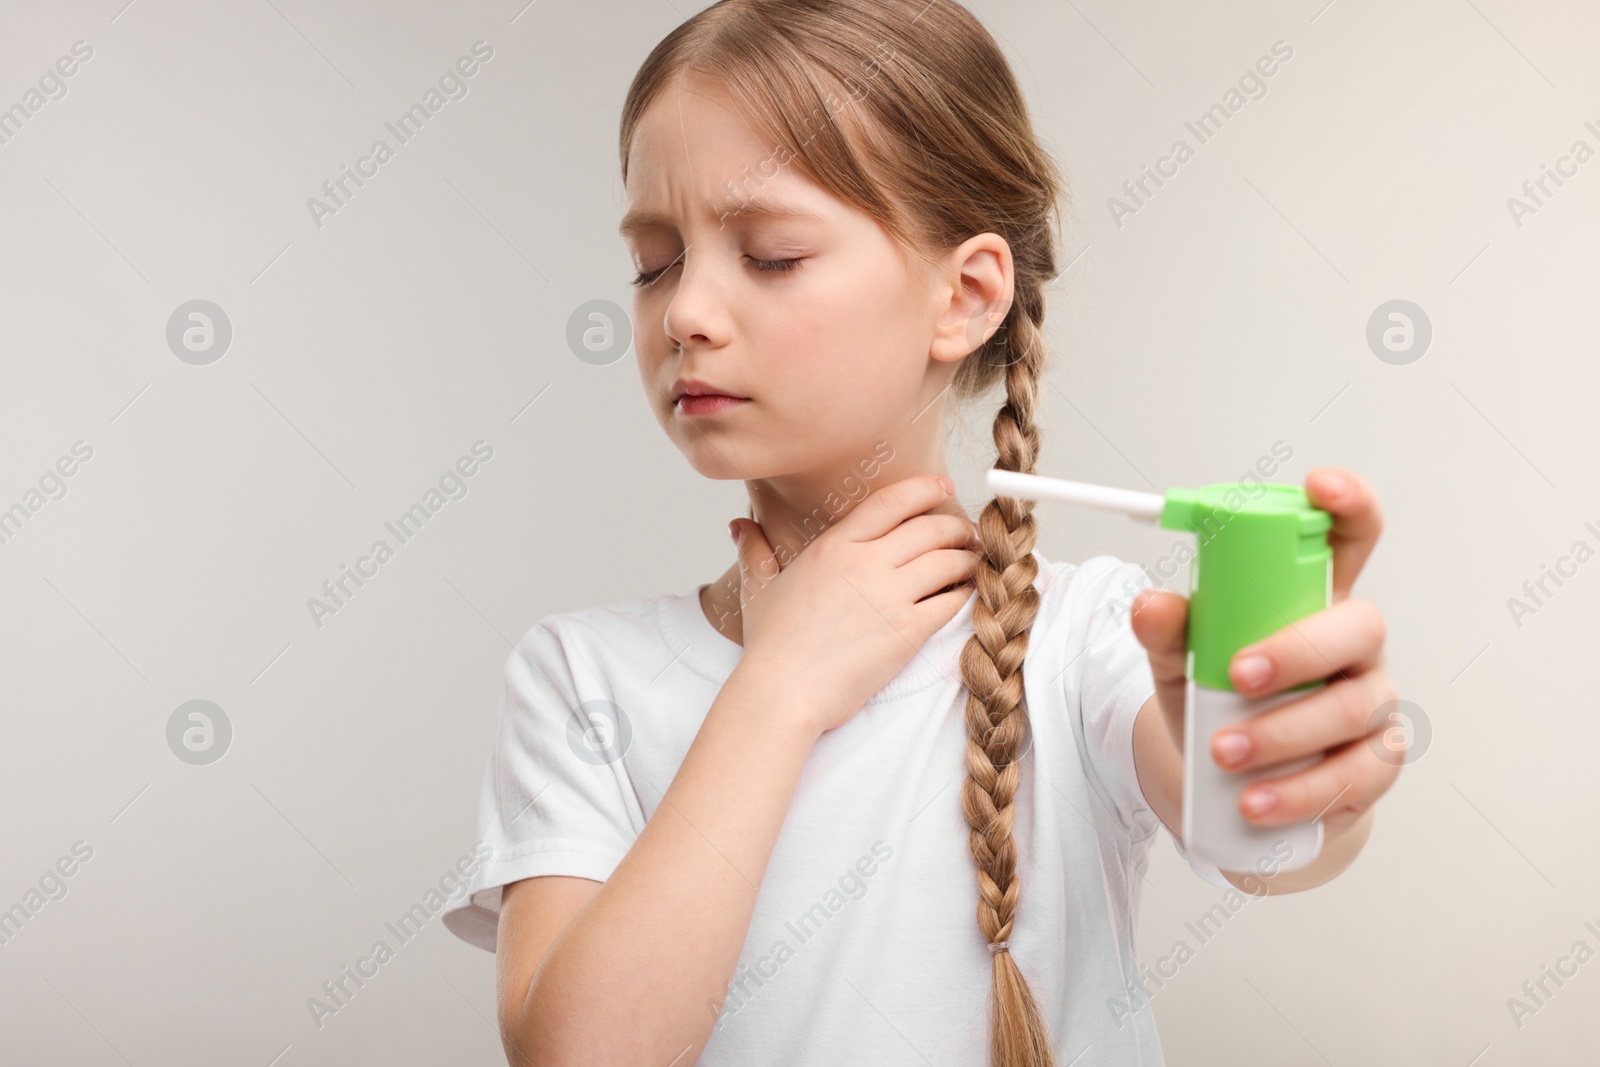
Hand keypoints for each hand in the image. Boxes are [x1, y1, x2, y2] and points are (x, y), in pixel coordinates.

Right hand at [729, 473, 980, 735]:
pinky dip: (967, 594)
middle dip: (955, 528)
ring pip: (948, 561)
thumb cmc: (770, 647)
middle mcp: (865, 563)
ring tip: (974, 562)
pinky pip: (953, 601)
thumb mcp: (758, 589)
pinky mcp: (909, 631)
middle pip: (929, 528)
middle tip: (967, 533)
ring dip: (967, 558)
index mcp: (834, 546)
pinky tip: (968, 594)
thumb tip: (739, 525)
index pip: (890, 502)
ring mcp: (890, 595)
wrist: (782, 692)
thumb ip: (755, 551)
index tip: (943, 487)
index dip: (923, 489)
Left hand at [1129, 467, 1398, 840]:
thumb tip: (1149, 605)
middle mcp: (1353, 646)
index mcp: (1311, 601)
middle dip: (1298, 651)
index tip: (1318, 487)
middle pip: (1359, 625)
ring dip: (1284, 733)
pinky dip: (1297, 792)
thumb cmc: (1220, 705)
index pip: (1348, 538)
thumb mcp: (1182, 665)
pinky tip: (1255, 801)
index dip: (1347, 505)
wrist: (1236, 790)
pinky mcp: (1375, 765)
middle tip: (1238, 676)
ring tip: (1223, 753)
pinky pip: (1353, 776)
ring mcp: (1372, 704)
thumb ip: (1167, 633)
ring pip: (1354, 708)